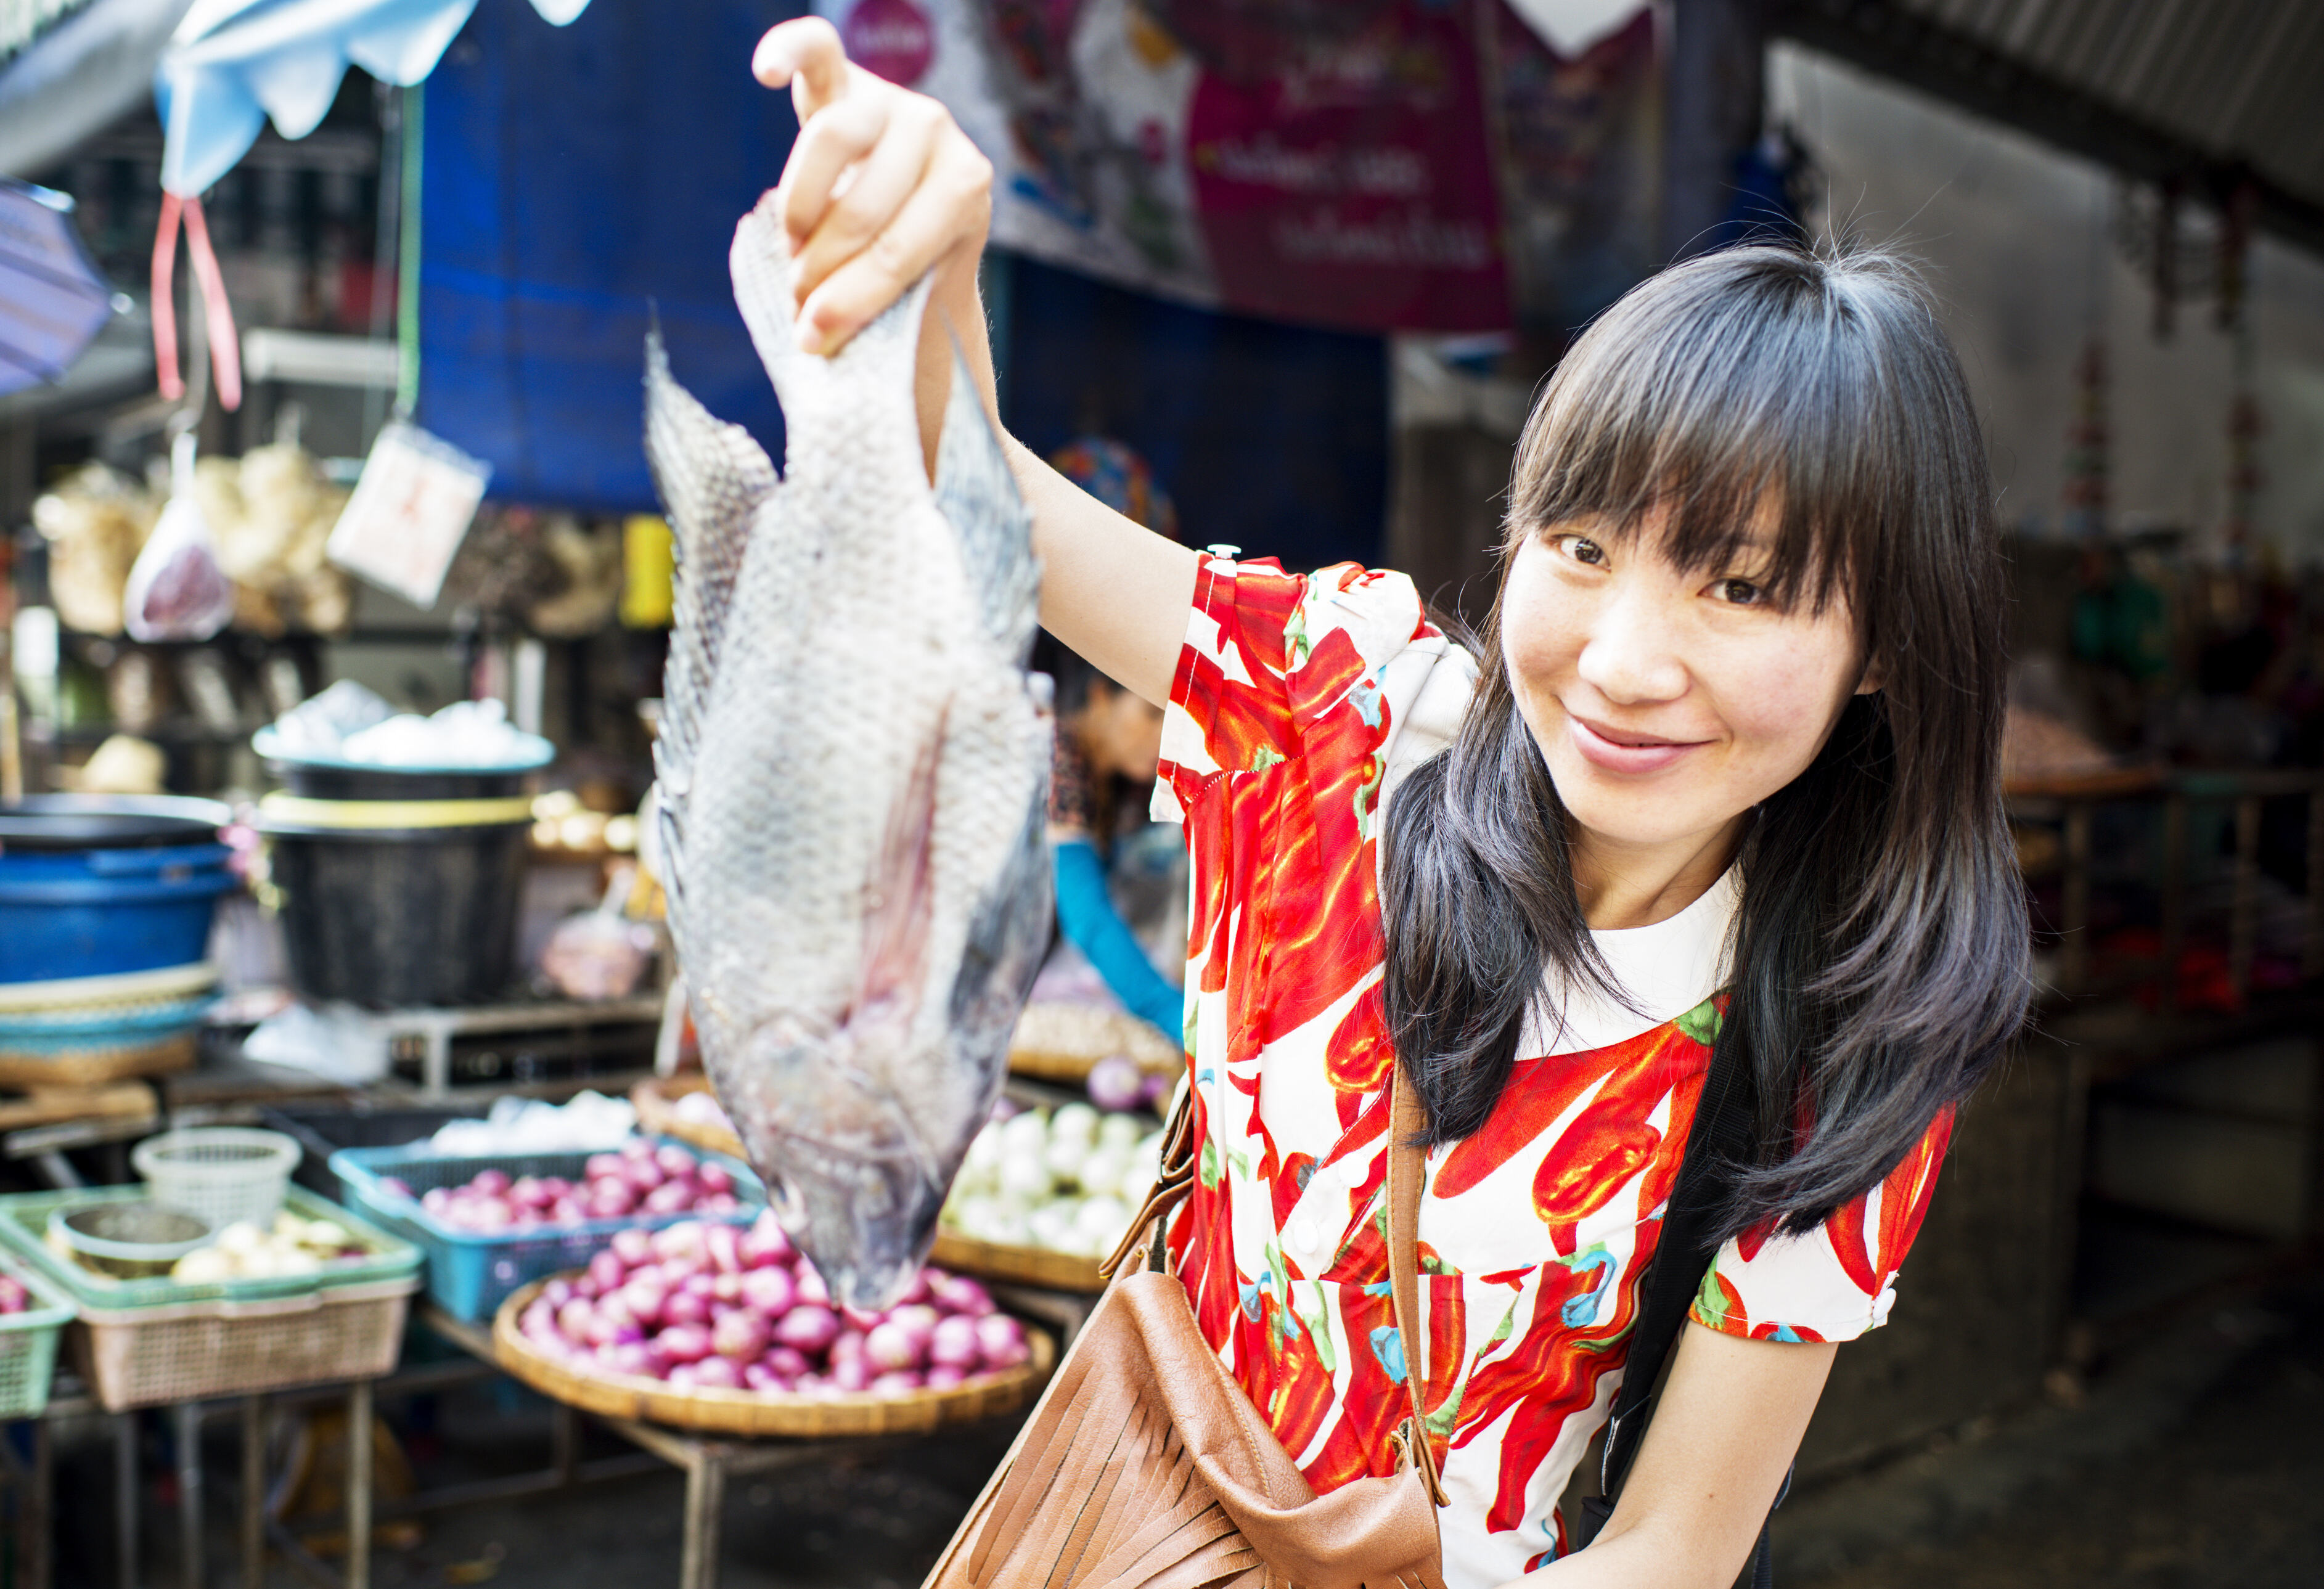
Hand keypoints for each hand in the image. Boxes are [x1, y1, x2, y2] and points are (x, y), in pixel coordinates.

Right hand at [752, 17, 992, 355]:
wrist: (912, 213)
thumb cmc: (913, 264)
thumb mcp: (919, 288)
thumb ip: (881, 306)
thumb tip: (811, 339)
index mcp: (966, 185)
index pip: (895, 251)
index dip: (849, 302)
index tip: (814, 339)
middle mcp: (938, 131)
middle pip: (859, 206)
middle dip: (823, 270)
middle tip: (803, 303)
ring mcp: (890, 99)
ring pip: (827, 144)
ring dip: (799, 213)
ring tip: (794, 251)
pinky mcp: (843, 80)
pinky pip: (815, 51)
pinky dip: (786, 54)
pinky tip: (766, 71)